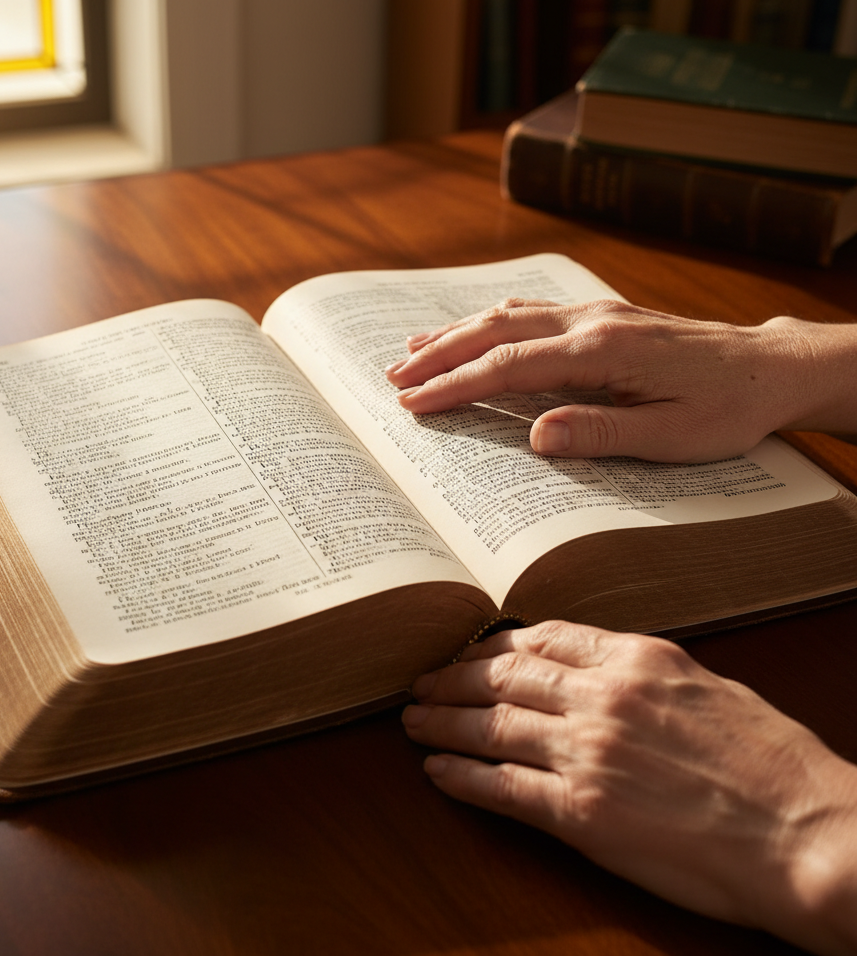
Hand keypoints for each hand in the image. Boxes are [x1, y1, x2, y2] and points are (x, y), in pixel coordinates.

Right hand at [384, 300, 856, 462]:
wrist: (769, 367)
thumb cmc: (726, 408)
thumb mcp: (673, 436)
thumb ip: (603, 433)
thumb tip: (535, 437)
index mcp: (601, 352)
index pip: (508, 367)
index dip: (454, 385)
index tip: (412, 402)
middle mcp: (590, 323)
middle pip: (494, 330)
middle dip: (438, 352)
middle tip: (392, 375)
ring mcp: (595, 313)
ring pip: (508, 314)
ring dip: (456, 331)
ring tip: (411, 348)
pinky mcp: (602, 315)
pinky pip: (531, 311)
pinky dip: (490, 320)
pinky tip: (473, 328)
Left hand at [401, 621, 856, 955]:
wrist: (807, 835)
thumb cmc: (772, 764)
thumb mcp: (708, 687)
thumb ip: (643, 674)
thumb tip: (595, 667)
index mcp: (636, 659)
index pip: (542, 636)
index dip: (493, 644)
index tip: (468, 652)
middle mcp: (602, 697)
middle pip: (502, 676)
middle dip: (452, 679)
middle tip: (420, 683)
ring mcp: (587, 753)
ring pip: (490, 726)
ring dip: (442, 723)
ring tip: (412, 721)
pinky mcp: (581, 813)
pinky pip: (502, 788)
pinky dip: (461, 778)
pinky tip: (436, 771)